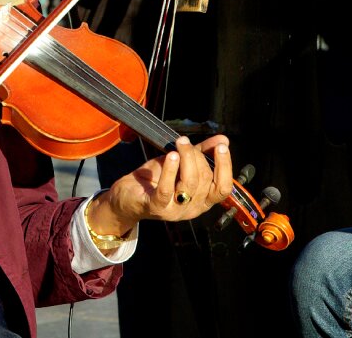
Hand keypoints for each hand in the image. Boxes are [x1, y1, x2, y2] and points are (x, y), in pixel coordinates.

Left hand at [86, 135, 232, 236]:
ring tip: (179, 143)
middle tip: (184, 141)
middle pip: (204, 181)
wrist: (126, 196)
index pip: (223, 188)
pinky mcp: (156, 207)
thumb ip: (201, 153)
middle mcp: (192, 209)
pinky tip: (171, 156)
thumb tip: (223, 140)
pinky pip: (166, 190)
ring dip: (186, 159)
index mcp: (202, 200)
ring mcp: (174, 211)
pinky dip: (170, 171)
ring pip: (188, 184)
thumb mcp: (180, 164)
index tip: (222, 147)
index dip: (225, 167)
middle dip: (196, 156)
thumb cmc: (155, 179)